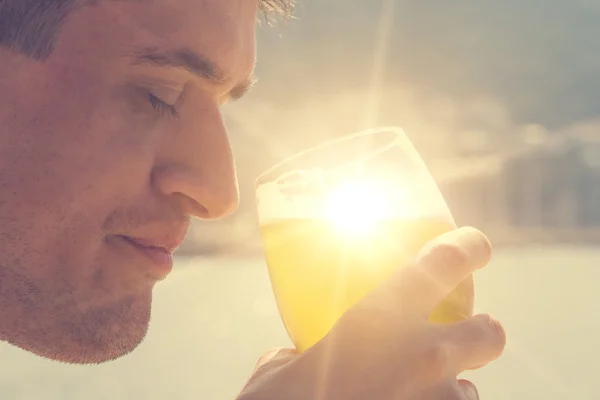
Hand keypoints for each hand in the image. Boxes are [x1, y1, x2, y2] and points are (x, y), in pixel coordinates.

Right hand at [238, 227, 505, 399]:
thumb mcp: (278, 372)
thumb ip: (294, 357)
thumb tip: (292, 359)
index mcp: (379, 318)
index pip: (445, 261)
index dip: (469, 247)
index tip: (475, 246)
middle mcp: (422, 355)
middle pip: (489, 331)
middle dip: (481, 332)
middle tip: (456, 337)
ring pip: (470, 389)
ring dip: (450, 387)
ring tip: (417, 393)